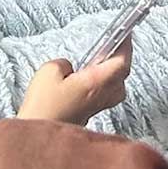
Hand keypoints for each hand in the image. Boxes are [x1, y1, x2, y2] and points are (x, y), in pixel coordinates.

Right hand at [17, 38, 131, 124]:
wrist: (41, 134)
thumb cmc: (45, 105)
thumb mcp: (49, 71)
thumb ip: (64, 63)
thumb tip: (71, 67)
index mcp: (95, 83)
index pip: (121, 63)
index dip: (126, 47)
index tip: (126, 33)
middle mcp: (102, 95)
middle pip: (123, 75)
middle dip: (122, 58)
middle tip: (116, 42)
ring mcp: (98, 105)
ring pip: (118, 86)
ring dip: (115, 71)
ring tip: (105, 59)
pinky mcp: (91, 111)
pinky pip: (107, 93)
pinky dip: (106, 82)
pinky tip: (94, 77)